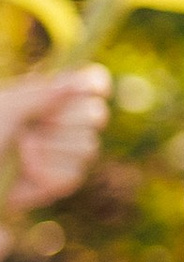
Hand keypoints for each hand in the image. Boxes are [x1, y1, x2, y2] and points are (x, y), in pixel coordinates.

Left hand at [0, 63, 109, 235]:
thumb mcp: (6, 108)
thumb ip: (43, 93)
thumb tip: (78, 79)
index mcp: (46, 96)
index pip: (90, 83)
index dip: (94, 85)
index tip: (91, 88)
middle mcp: (59, 122)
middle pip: (96, 116)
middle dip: (66, 121)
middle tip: (33, 126)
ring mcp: (60, 153)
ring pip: (87, 148)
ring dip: (51, 149)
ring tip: (21, 150)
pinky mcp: (55, 183)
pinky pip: (71, 176)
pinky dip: (44, 173)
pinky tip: (24, 171)